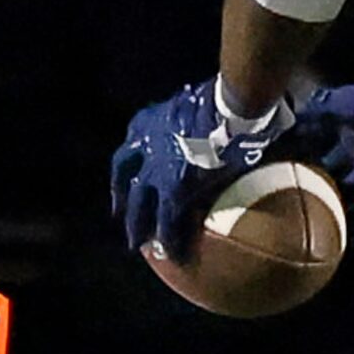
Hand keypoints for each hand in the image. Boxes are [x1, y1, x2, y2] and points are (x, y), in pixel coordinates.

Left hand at [109, 77, 302, 260]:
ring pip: (140, 206)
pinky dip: (168, 239)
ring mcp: (157, 170)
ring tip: (139, 244)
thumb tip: (222, 122)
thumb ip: (198, 118)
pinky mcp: (173, 191)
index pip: (128, 150)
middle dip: (121, 199)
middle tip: (121, 216)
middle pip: (124, 179)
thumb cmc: (227, 98)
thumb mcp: (199, 105)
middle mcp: (145, 146)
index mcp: (148, 122)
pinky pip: (167, 222)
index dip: (125, 169)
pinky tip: (172, 255)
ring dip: (138, 226)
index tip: (124, 182)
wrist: (232, 106)